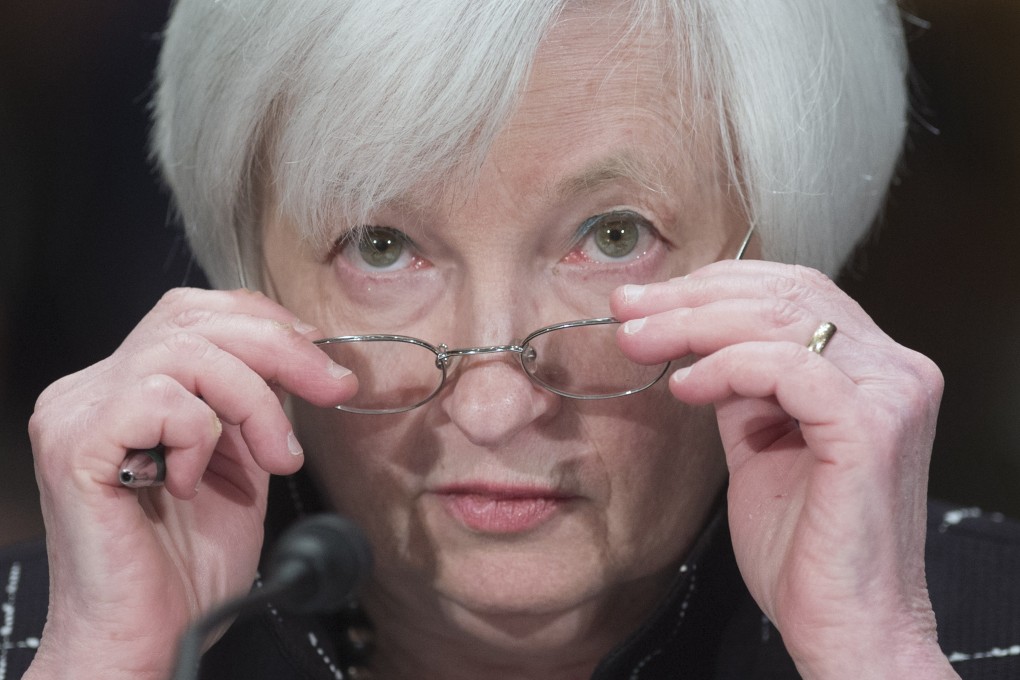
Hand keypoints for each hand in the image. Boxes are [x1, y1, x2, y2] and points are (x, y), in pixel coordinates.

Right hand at [25, 288, 355, 678]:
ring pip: (185, 350)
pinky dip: (199, 438)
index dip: (264, 322)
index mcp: (129, 386)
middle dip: (282, 349)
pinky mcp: (75, 443)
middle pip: (193, 318)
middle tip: (333, 388)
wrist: (149, 637)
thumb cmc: (186, 566)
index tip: (322, 360)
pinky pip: (161, 399)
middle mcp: (94, 388)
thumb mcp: (241, 464)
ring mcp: (77, 410)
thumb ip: (254, 404)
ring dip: (253, 404)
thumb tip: (302, 355)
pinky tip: (189, 485)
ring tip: (273, 461)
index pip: (194, 312)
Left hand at [612, 261, 958, 678]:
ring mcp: (891, 392)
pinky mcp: (871, 424)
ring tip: (638, 342)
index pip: (792, 291)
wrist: (840, 625)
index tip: (645, 300)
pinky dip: (725, 367)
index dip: (713, 286)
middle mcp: (895, 369)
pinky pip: (784, 366)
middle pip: (784, 293)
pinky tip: (684, 386)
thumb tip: (690, 338)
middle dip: (691, 296)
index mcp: (872, 368)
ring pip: (779, 319)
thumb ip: (740, 386)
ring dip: (692, 324)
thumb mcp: (759, 444)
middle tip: (628, 308)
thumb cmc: (801, 548)